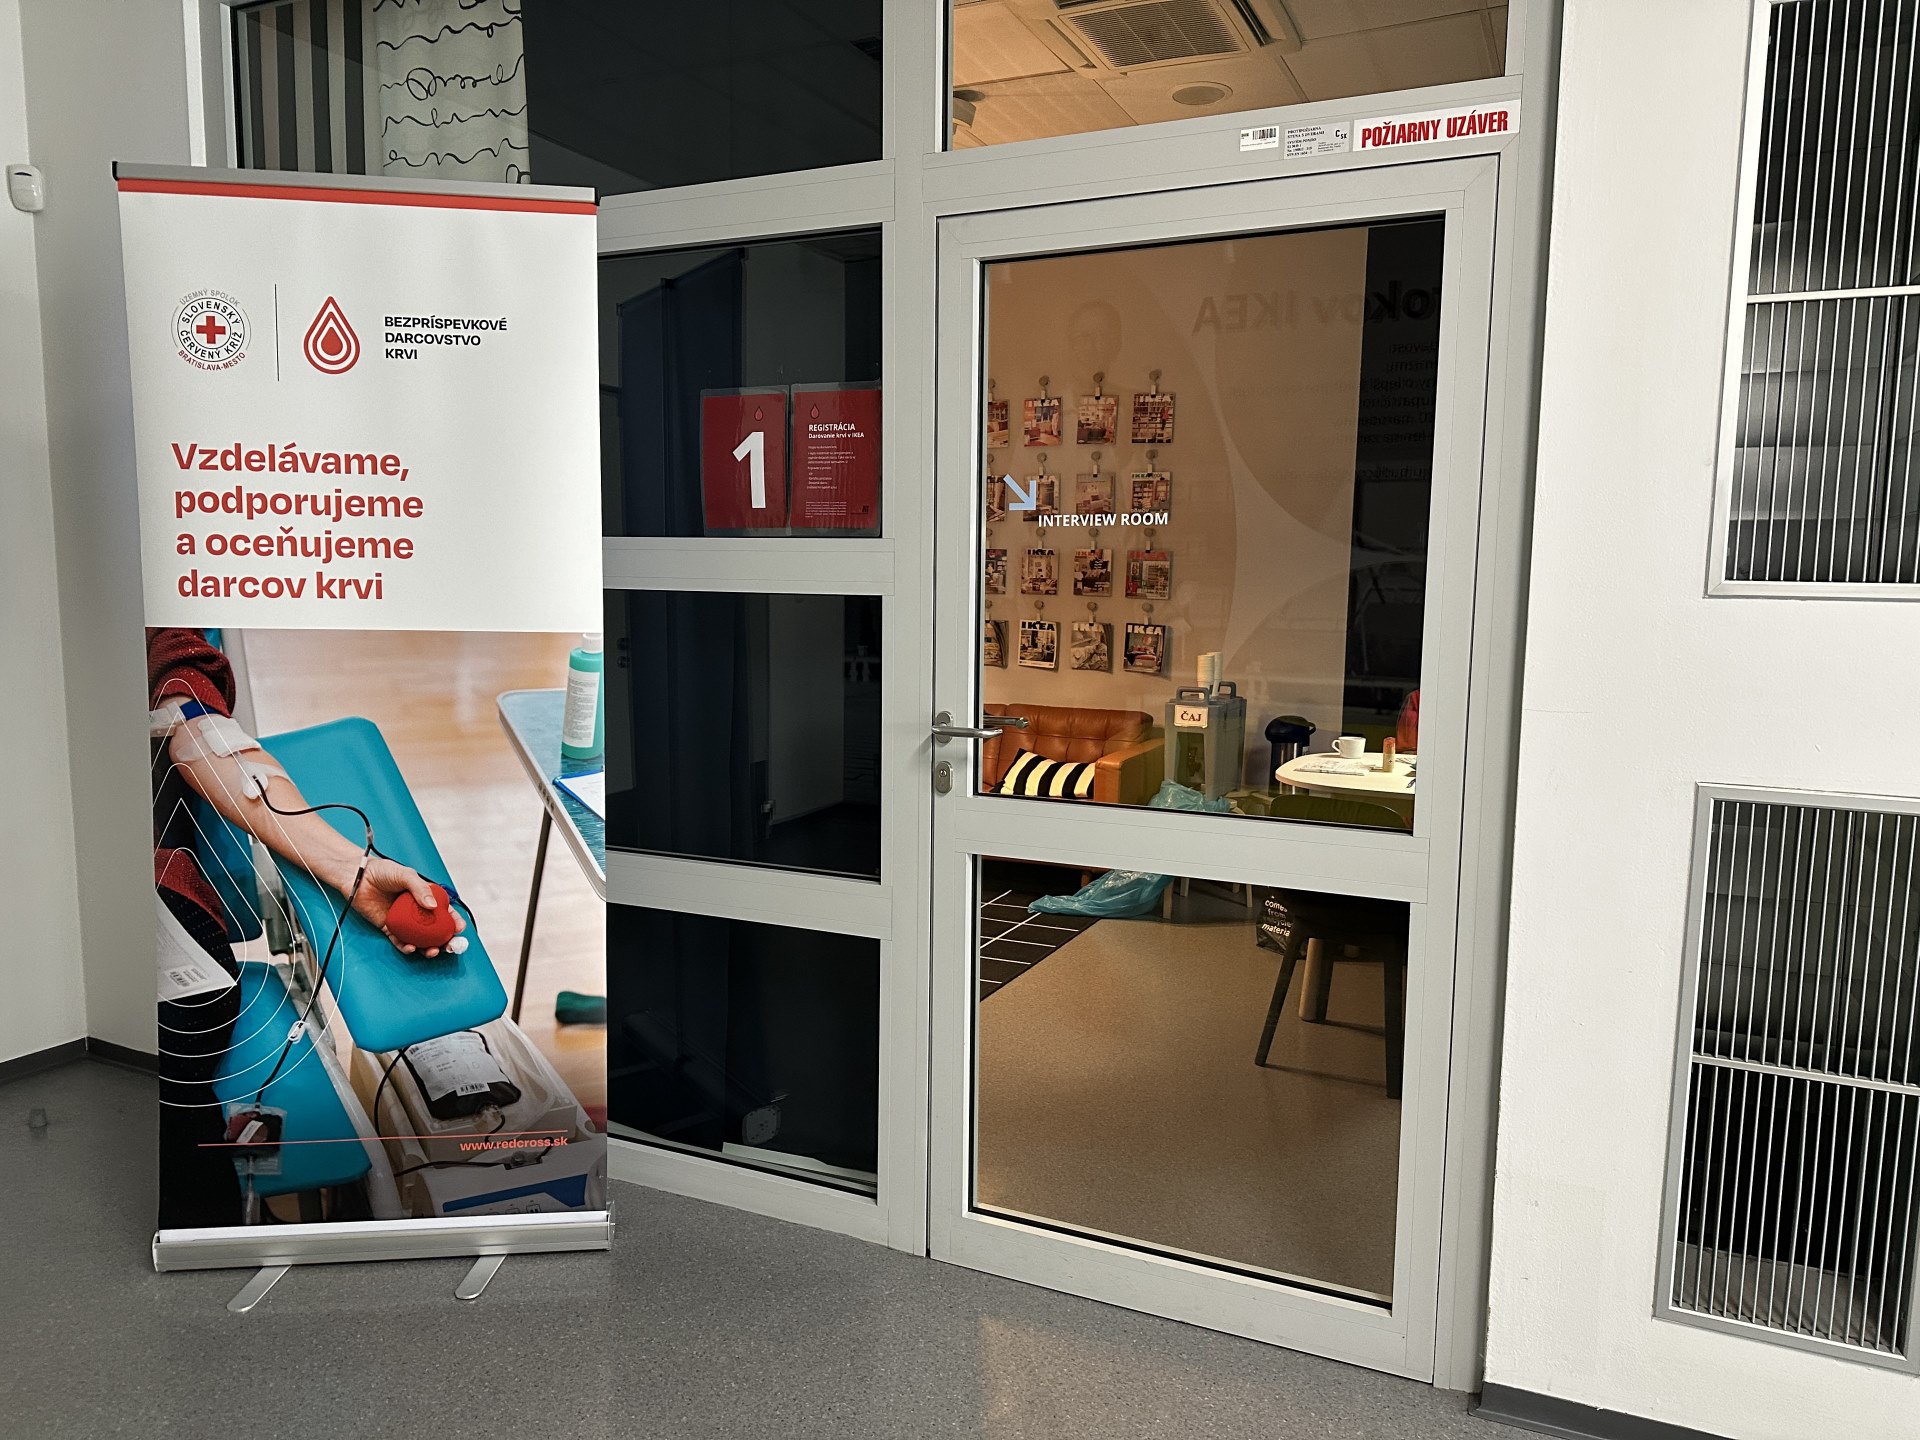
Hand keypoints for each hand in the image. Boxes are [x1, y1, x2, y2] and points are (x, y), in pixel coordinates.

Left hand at [345, 856, 466, 956]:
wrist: (357, 877)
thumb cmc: (381, 871)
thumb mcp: (406, 874)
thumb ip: (420, 889)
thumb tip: (433, 907)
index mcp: (424, 896)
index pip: (443, 910)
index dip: (453, 920)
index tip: (459, 928)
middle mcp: (415, 910)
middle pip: (434, 928)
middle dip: (444, 939)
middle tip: (450, 946)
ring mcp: (403, 921)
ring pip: (419, 938)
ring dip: (428, 947)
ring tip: (433, 951)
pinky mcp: (388, 928)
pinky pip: (399, 941)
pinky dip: (407, 947)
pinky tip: (412, 947)